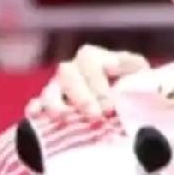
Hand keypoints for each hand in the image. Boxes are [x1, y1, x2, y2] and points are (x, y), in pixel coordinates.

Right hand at [25, 45, 149, 118]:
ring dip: (56, 103)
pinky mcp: (48, 105)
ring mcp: (57, 87)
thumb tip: (110, 66)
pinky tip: (35, 115)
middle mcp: (72, 69)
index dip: (98, 84)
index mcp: (92, 57)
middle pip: (69, 77)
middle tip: (96, 116)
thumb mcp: (139, 71)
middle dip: (82, 97)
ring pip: (50, 90)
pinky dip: (35, 109)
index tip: (109, 105)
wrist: (129, 101)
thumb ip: (130, 65)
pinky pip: (36, 104)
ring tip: (64, 117)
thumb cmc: (133, 83)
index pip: (89, 63)